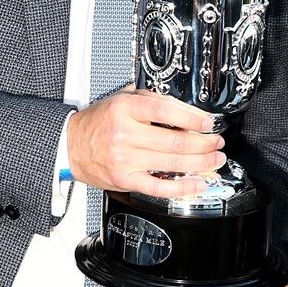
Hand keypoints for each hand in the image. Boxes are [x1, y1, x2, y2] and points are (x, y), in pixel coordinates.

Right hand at [67, 87, 225, 197]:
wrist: (71, 146)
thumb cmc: (99, 122)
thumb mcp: (123, 99)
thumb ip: (154, 102)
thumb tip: (189, 114)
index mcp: (125, 109)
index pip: (167, 111)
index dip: (193, 118)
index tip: (209, 123)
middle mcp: (125, 133)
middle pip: (175, 139)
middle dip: (204, 143)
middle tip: (216, 143)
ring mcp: (125, 159)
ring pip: (173, 162)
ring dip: (201, 163)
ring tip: (214, 160)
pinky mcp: (126, 180)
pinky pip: (160, 187)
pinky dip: (183, 187)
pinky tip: (198, 183)